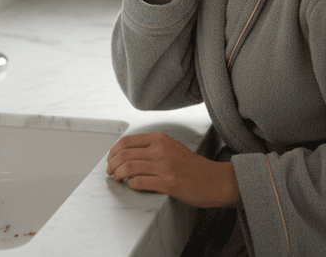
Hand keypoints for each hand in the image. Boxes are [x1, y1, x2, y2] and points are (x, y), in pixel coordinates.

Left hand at [106, 132, 240, 208]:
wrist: (215, 181)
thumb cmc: (192, 167)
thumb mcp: (172, 148)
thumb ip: (152, 147)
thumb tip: (127, 154)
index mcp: (160, 139)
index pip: (126, 141)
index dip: (113, 152)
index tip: (110, 160)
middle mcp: (161, 150)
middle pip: (124, 154)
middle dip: (111, 164)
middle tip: (110, 172)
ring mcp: (164, 166)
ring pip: (128, 168)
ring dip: (117, 175)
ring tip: (117, 179)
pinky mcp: (168, 183)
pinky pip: (139, 182)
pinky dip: (131, 185)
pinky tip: (132, 186)